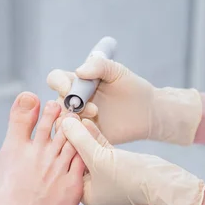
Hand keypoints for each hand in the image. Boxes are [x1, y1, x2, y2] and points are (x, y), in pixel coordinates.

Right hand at [47, 56, 202, 145]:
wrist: (148, 112)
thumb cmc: (132, 88)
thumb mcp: (117, 71)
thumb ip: (99, 66)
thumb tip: (78, 71)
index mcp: (77, 82)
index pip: (56, 79)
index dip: (58, 83)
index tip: (69, 88)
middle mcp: (74, 101)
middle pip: (56, 103)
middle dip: (69, 106)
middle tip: (93, 109)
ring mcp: (79, 120)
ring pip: (62, 122)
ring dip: (72, 122)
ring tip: (95, 118)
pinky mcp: (87, 136)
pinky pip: (74, 138)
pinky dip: (79, 136)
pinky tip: (93, 133)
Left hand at [61, 117, 204, 204]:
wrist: (164, 183)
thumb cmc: (131, 178)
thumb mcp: (100, 158)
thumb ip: (81, 139)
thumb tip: (64, 121)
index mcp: (83, 193)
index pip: (65, 165)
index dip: (59, 144)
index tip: (52, 124)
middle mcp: (92, 185)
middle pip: (75, 156)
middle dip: (70, 137)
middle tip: (60, 116)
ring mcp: (104, 174)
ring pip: (88, 150)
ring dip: (82, 133)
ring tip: (73, 113)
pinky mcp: (116, 164)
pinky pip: (100, 147)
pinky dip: (95, 135)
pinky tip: (88, 120)